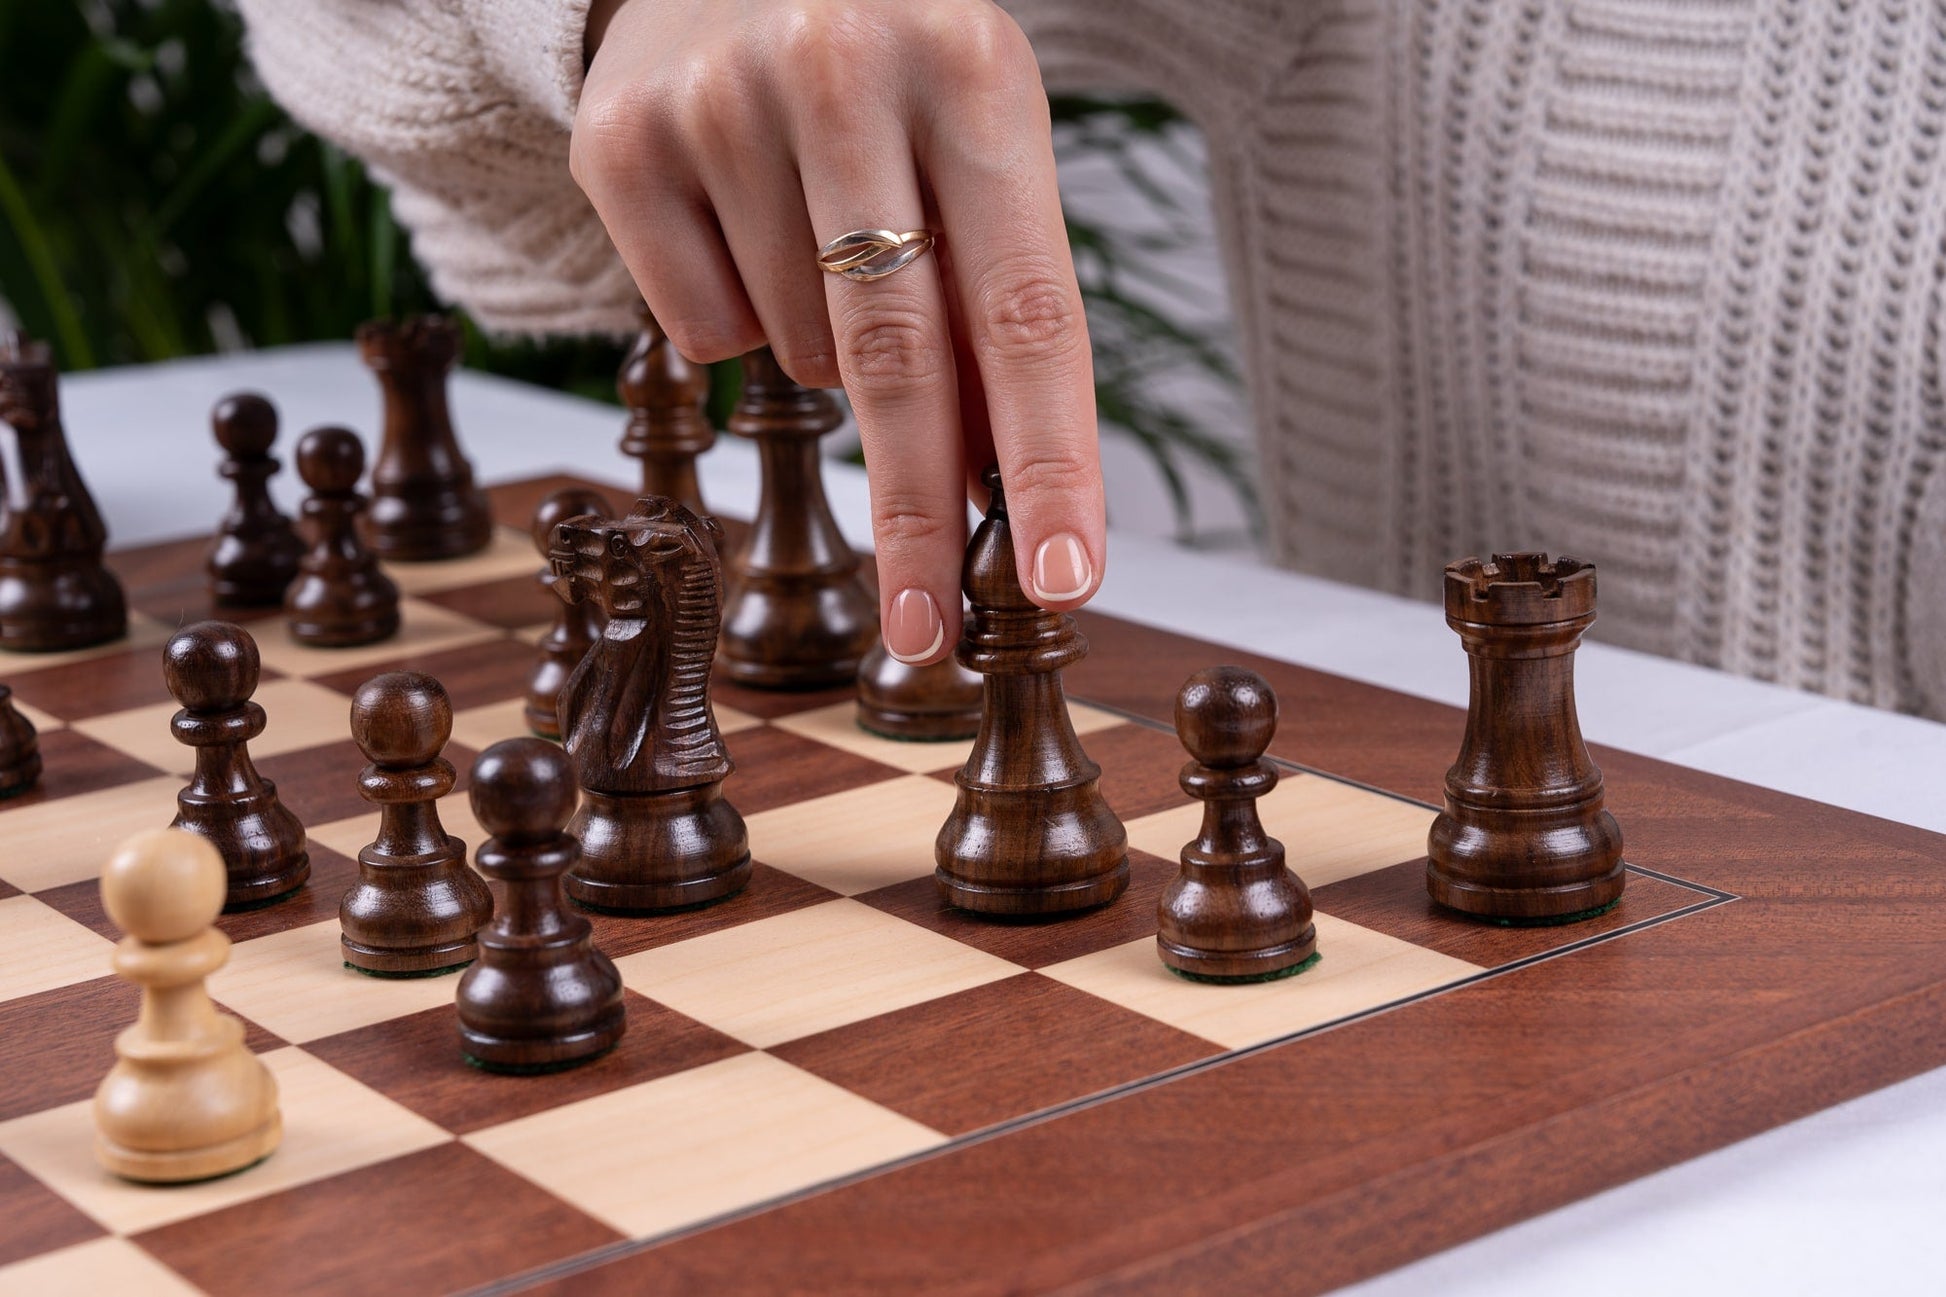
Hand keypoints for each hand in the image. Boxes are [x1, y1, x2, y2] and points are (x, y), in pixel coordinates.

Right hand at [573, 0, 1105, 663]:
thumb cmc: (890, 75)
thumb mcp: (979, 146)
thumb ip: (996, 300)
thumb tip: (1004, 492)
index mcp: (974, 69)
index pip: (1026, 310)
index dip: (1050, 462)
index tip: (1061, 580)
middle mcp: (843, 72)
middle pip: (897, 361)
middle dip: (919, 519)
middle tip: (927, 634)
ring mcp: (719, 104)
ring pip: (797, 354)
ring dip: (829, 361)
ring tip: (823, 242)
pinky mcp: (620, 143)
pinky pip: (703, 336)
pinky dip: (738, 326)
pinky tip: (743, 233)